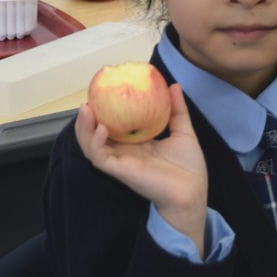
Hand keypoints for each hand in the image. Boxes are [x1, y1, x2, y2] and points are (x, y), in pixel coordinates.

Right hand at [75, 84, 209, 255]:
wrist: (193, 191)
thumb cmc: (189, 167)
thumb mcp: (183, 132)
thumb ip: (177, 110)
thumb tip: (174, 85)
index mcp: (136, 143)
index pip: (113, 125)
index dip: (103, 110)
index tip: (102, 91)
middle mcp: (124, 152)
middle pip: (95, 135)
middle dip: (86, 118)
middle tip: (88, 99)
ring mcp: (120, 162)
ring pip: (91, 145)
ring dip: (84, 128)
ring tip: (85, 109)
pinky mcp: (120, 171)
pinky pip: (100, 157)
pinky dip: (96, 142)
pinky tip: (101, 128)